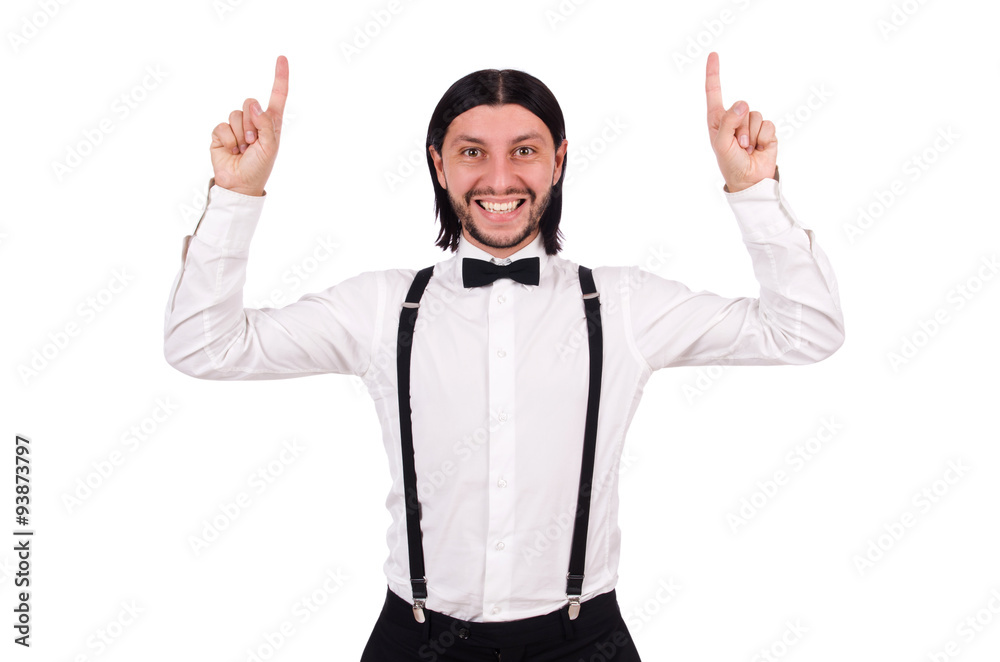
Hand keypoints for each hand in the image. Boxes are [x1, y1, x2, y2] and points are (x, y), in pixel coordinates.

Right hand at [209, 55, 288, 196]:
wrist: (239, 184)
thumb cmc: (259, 167)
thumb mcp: (270, 146)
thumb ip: (266, 124)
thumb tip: (255, 105)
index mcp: (271, 123)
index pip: (277, 96)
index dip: (279, 77)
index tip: (281, 58)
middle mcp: (254, 121)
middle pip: (249, 102)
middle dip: (251, 123)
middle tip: (252, 143)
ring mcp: (236, 126)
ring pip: (235, 115)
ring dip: (240, 135)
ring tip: (243, 150)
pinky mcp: (221, 133)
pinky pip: (222, 126)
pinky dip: (227, 140)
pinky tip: (231, 151)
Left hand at [705, 51, 776, 192]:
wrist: (750, 180)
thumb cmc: (730, 163)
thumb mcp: (722, 144)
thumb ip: (728, 122)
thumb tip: (742, 104)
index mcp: (717, 120)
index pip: (714, 92)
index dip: (714, 73)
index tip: (713, 54)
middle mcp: (734, 118)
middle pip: (741, 106)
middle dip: (740, 127)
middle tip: (738, 145)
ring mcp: (750, 123)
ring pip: (755, 115)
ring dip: (751, 135)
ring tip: (747, 148)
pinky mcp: (765, 130)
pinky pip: (767, 124)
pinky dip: (763, 138)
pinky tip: (758, 148)